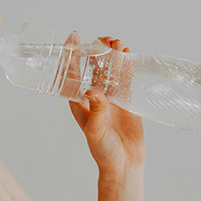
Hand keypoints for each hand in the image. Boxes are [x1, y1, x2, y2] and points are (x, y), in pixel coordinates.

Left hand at [69, 38, 145, 174]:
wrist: (124, 164)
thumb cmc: (103, 151)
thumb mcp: (96, 131)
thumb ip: (96, 111)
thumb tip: (94, 92)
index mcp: (78, 101)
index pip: (72, 72)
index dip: (72, 54)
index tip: (74, 36)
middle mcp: (93, 96)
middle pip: (92, 66)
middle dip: (96, 50)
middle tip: (105, 41)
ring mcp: (110, 97)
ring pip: (110, 69)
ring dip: (112, 55)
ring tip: (117, 44)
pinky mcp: (126, 100)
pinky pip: (126, 77)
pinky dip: (127, 65)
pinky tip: (128, 54)